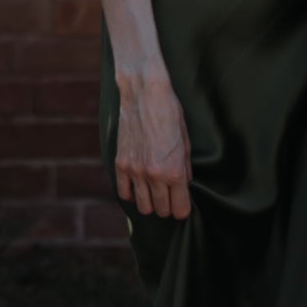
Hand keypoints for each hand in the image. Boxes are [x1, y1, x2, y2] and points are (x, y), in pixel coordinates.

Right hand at [112, 68, 194, 218]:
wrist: (143, 95)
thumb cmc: (169, 115)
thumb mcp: (186, 143)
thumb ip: (184, 170)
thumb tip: (183, 186)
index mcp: (175, 172)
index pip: (180, 209)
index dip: (183, 209)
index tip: (182, 203)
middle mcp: (154, 176)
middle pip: (161, 211)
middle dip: (168, 207)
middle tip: (170, 197)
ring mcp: (134, 171)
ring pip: (143, 207)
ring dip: (150, 203)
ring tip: (154, 192)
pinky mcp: (120, 164)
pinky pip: (124, 193)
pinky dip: (132, 194)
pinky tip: (138, 186)